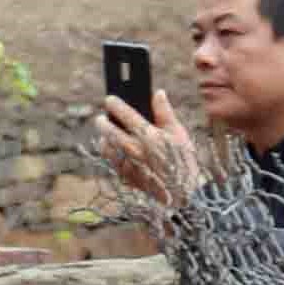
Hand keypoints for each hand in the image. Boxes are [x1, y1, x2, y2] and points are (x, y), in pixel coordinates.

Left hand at [89, 90, 202, 206]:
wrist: (182, 192)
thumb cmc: (182, 160)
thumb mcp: (178, 133)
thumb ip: (165, 112)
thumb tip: (158, 93)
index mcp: (148, 136)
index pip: (126, 115)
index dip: (115, 105)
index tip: (109, 99)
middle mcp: (135, 149)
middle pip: (109, 131)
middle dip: (102, 122)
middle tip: (101, 118)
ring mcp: (128, 164)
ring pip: (106, 148)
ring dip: (103, 139)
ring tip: (105, 135)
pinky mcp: (126, 176)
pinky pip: (111, 162)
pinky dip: (110, 154)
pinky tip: (113, 150)